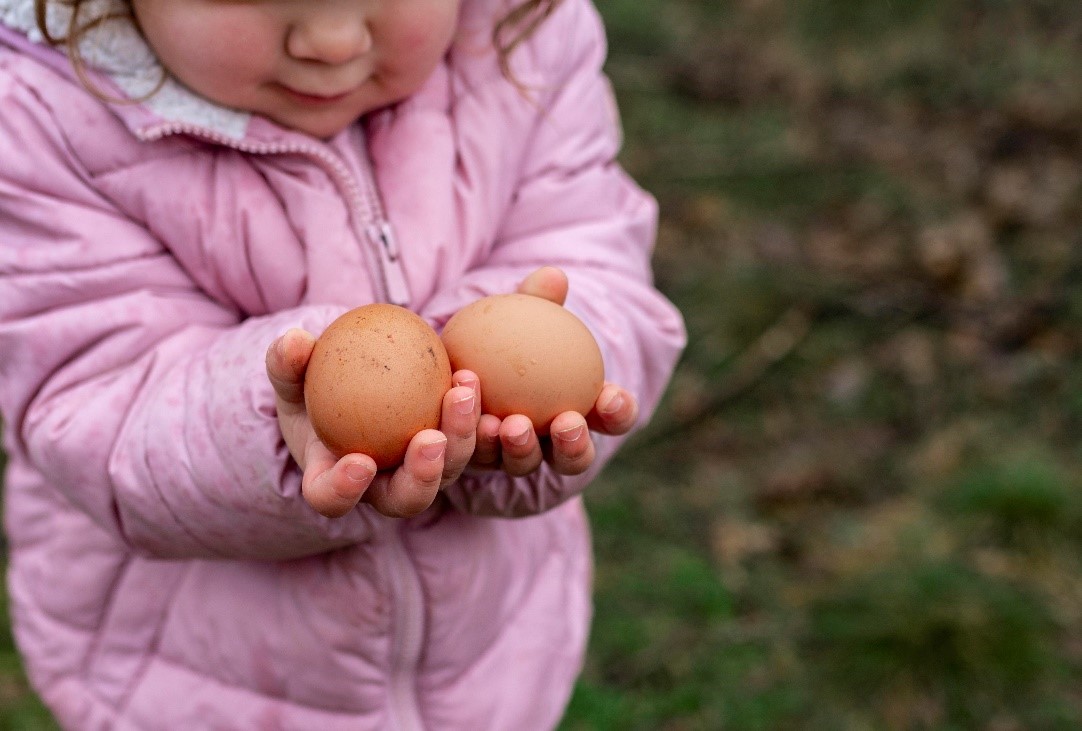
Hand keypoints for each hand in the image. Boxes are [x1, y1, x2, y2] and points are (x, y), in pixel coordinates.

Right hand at [266, 328, 479, 518]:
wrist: (347, 384)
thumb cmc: (309, 384)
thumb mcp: (290, 372)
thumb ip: (287, 362)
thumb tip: (294, 341)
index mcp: (332, 480)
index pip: (332, 499)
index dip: (345, 490)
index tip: (360, 462)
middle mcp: (381, 487)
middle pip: (406, 499)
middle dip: (423, 476)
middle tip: (432, 439)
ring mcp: (419, 472)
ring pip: (446, 470)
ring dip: (460, 437)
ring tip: (461, 394)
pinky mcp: (447, 449)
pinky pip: (466, 437)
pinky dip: (471, 412)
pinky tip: (469, 376)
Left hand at [468, 267, 638, 476]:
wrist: (460, 354)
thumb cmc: (510, 331)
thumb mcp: (523, 313)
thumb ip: (539, 300)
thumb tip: (553, 275)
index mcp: (584, 411)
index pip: (614, 417)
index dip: (620, 413)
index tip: (611, 396)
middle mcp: (553, 444)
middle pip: (574, 458)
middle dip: (575, 447)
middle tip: (566, 422)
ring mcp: (515, 456)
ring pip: (525, 463)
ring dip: (521, 448)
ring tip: (510, 425)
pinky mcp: (476, 459)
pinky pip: (477, 454)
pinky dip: (474, 436)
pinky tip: (469, 416)